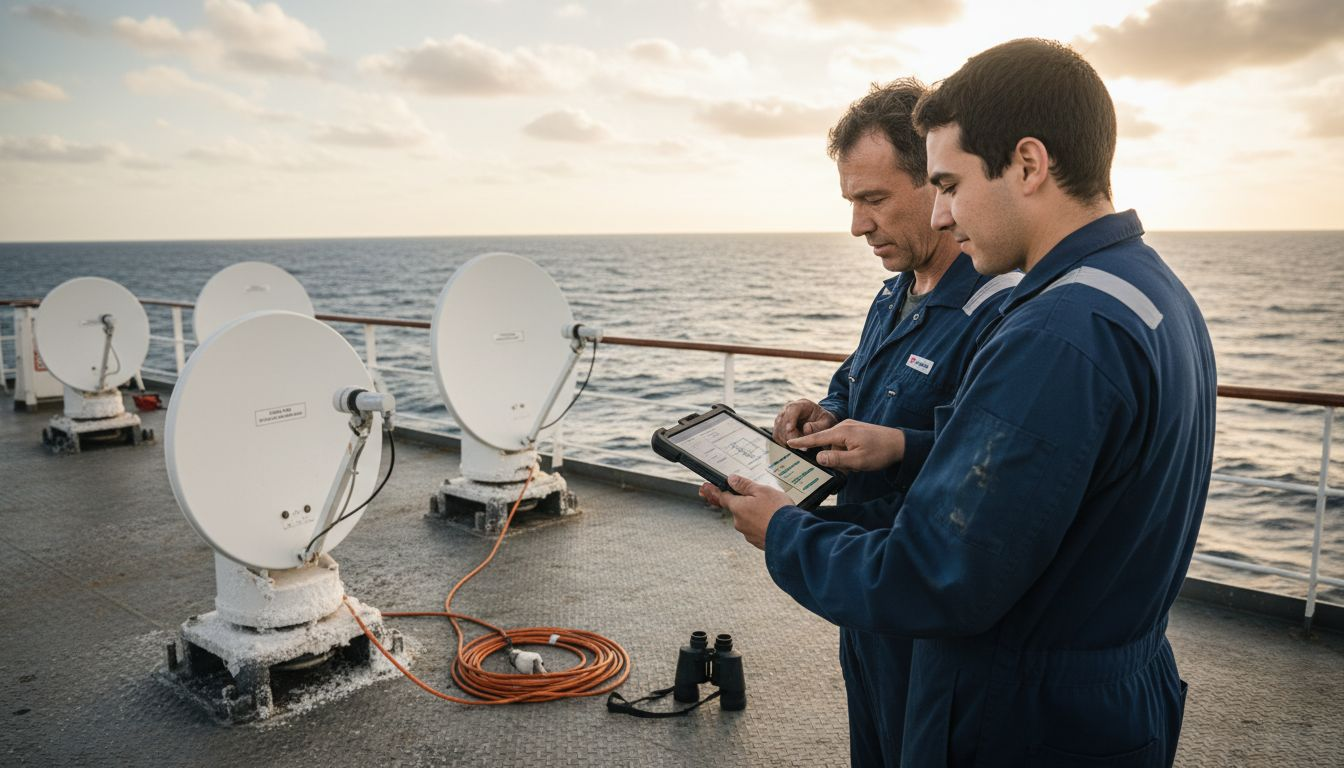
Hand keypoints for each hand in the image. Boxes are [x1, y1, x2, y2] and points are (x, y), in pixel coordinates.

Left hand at [698, 475, 792, 549]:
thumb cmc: (778, 512)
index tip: (704, 488)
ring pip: (749, 520)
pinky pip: (757, 530)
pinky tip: (774, 522)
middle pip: (738, 508)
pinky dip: (763, 525)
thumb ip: (745, 485)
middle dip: (747, 503)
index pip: (722, 497)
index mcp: (738, 507)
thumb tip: (731, 480)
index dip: (714, 491)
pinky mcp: (758, 542)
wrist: (792, 536)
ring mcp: (748, 534)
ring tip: (774, 512)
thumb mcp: (762, 490)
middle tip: (764, 500)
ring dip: (757, 515)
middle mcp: (739, 522)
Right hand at [773, 399, 837, 442]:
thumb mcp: (827, 422)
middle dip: (789, 434)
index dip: (789, 419)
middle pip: (782, 420)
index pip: (792, 409)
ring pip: (777, 428)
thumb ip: (818, 426)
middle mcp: (789, 409)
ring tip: (800, 447)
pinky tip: (794, 446)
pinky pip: (777, 435)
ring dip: (786, 439)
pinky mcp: (780, 426)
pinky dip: (783, 442)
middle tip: (801, 445)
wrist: (820, 422)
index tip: (789, 430)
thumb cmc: (824, 421)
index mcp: (803, 404)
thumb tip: (806, 429)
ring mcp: (783, 417)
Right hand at [787, 419, 905, 471]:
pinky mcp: (855, 430)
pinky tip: (861, 458)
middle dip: (834, 458)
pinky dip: (848, 453)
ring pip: (837, 445)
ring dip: (844, 457)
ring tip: (859, 464)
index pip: (816, 438)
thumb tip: (818, 457)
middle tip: (850, 468)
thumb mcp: (857, 461)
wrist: (900, 443)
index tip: (789, 442)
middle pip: (827, 444)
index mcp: (842, 432)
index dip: (802, 442)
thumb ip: (836, 459)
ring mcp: (850, 427)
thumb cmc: (880, 452)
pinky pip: (844, 443)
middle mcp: (844, 426)